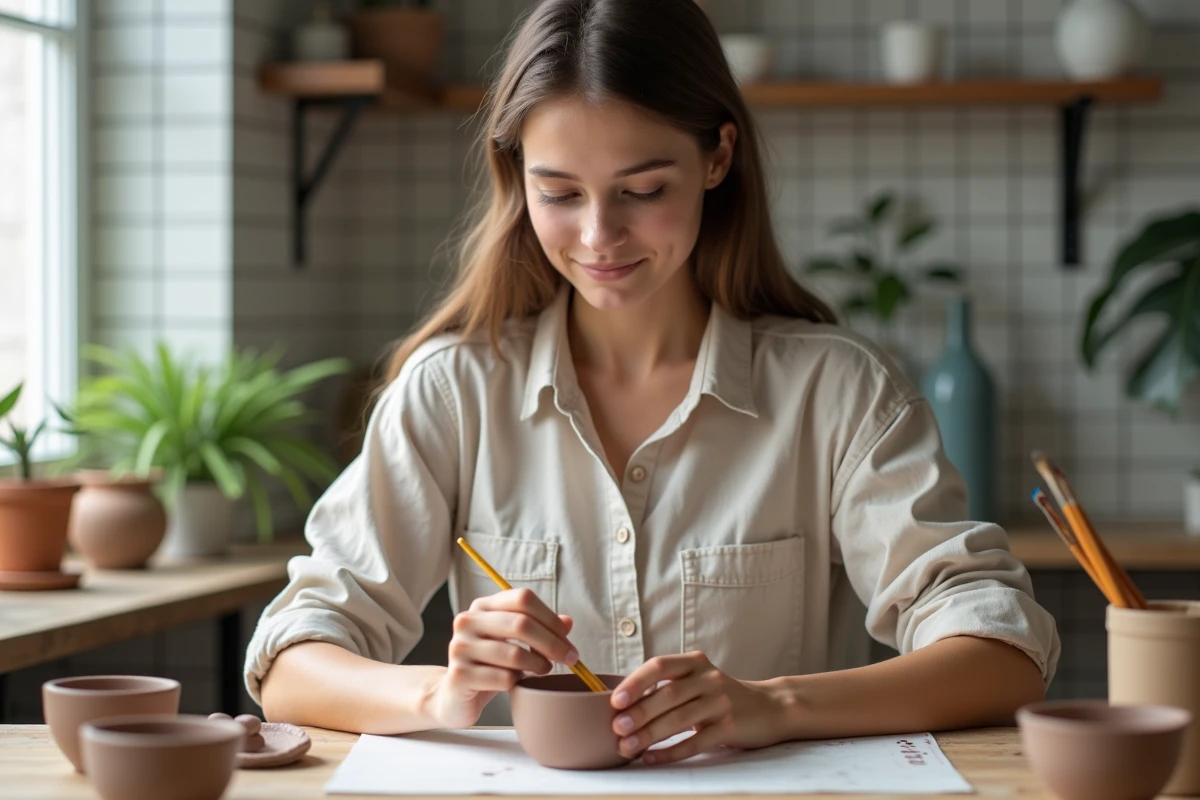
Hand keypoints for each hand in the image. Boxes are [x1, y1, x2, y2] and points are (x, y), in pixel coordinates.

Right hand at [427, 588, 577, 728]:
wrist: (453, 696)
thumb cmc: (489, 665)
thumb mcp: (514, 642)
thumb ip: (539, 629)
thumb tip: (568, 622)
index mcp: (482, 606)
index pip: (523, 598)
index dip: (550, 618)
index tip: (567, 638)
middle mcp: (467, 621)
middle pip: (521, 624)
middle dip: (552, 643)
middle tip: (569, 659)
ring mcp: (460, 648)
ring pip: (514, 654)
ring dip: (538, 665)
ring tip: (542, 670)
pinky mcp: (459, 675)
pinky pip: (503, 678)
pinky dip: (517, 682)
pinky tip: (515, 683)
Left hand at [610, 651, 784, 764]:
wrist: (770, 708)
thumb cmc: (721, 697)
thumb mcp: (698, 681)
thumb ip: (668, 686)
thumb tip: (621, 706)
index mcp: (694, 662)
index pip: (659, 665)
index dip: (635, 682)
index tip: (615, 700)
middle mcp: (709, 678)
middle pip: (668, 694)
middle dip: (639, 712)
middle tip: (616, 728)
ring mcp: (721, 702)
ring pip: (679, 719)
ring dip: (650, 735)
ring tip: (627, 747)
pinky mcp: (730, 727)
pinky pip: (695, 742)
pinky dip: (670, 752)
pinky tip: (651, 758)